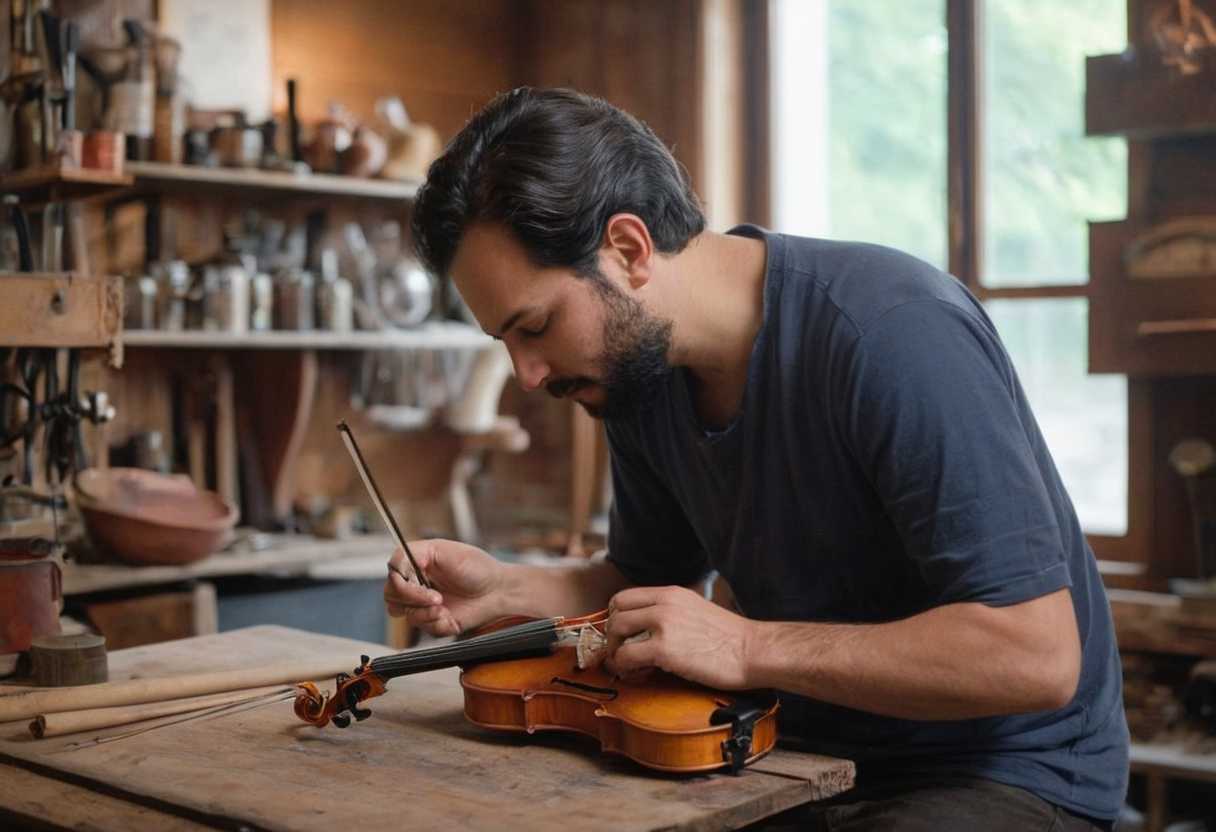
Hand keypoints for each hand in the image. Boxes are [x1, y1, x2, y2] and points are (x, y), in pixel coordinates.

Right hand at [383, 539, 503, 636]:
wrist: (497, 591)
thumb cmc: (476, 567)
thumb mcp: (447, 550)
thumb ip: (420, 552)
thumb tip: (400, 561)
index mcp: (416, 563)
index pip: (392, 573)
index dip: (402, 582)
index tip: (419, 583)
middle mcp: (415, 583)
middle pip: (391, 596)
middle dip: (415, 599)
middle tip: (438, 598)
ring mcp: (422, 604)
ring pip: (406, 615)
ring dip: (426, 613)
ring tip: (445, 608)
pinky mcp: (432, 621)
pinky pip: (424, 628)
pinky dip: (438, 624)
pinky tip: (451, 617)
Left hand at [604, 585, 754, 689]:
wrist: (753, 651)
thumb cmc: (731, 638)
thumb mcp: (697, 610)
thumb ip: (671, 612)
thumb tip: (649, 628)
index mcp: (672, 593)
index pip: (625, 596)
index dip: (616, 617)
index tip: (622, 635)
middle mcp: (664, 603)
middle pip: (615, 610)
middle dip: (612, 634)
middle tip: (621, 652)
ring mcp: (663, 624)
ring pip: (615, 630)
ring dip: (615, 650)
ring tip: (628, 665)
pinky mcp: (664, 649)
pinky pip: (626, 656)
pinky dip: (624, 667)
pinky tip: (637, 674)